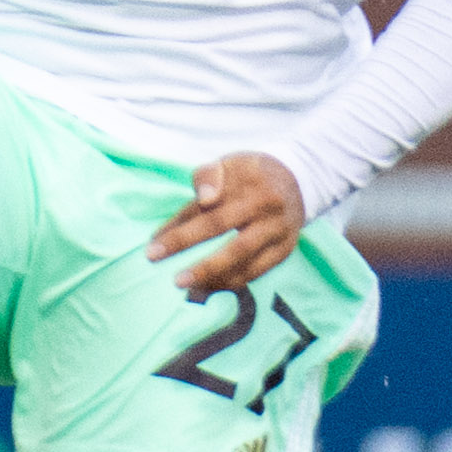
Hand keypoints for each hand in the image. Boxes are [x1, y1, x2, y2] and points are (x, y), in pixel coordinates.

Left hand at [149, 150, 304, 294]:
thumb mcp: (229, 164)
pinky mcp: (285, 250)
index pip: (209, 211)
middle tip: (166, 271)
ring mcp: (279, 232)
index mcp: (250, 186)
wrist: (298, 180)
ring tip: (182, 285)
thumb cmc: (249, 175)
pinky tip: (205, 287)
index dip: (179, 229)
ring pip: (243, 259)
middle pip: (227, 234)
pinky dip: (229, 281)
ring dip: (211, 275)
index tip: (153, 245)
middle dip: (195, 255)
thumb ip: (208, 177)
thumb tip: (203, 199)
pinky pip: (255, 272)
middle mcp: (267, 210)